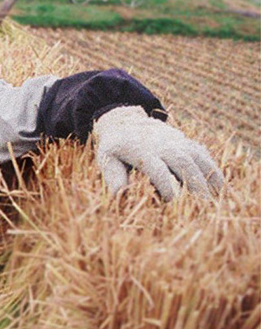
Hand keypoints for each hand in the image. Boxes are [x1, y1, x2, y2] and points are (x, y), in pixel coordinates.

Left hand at [93, 106, 223, 200]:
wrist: (125, 121)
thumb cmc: (115, 148)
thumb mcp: (107, 159)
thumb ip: (114, 177)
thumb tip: (120, 196)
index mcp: (142, 151)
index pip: (158, 170)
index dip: (167, 186)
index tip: (173, 203)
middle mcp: (162, 145)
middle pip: (183, 162)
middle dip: (194, 184)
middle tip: (202, 207)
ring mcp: (176, 141)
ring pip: (197, 157)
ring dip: (208, 176)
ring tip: (216, 198)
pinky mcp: (185, 141)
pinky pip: (202, 153)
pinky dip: (213, 168)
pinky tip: (220, 187)